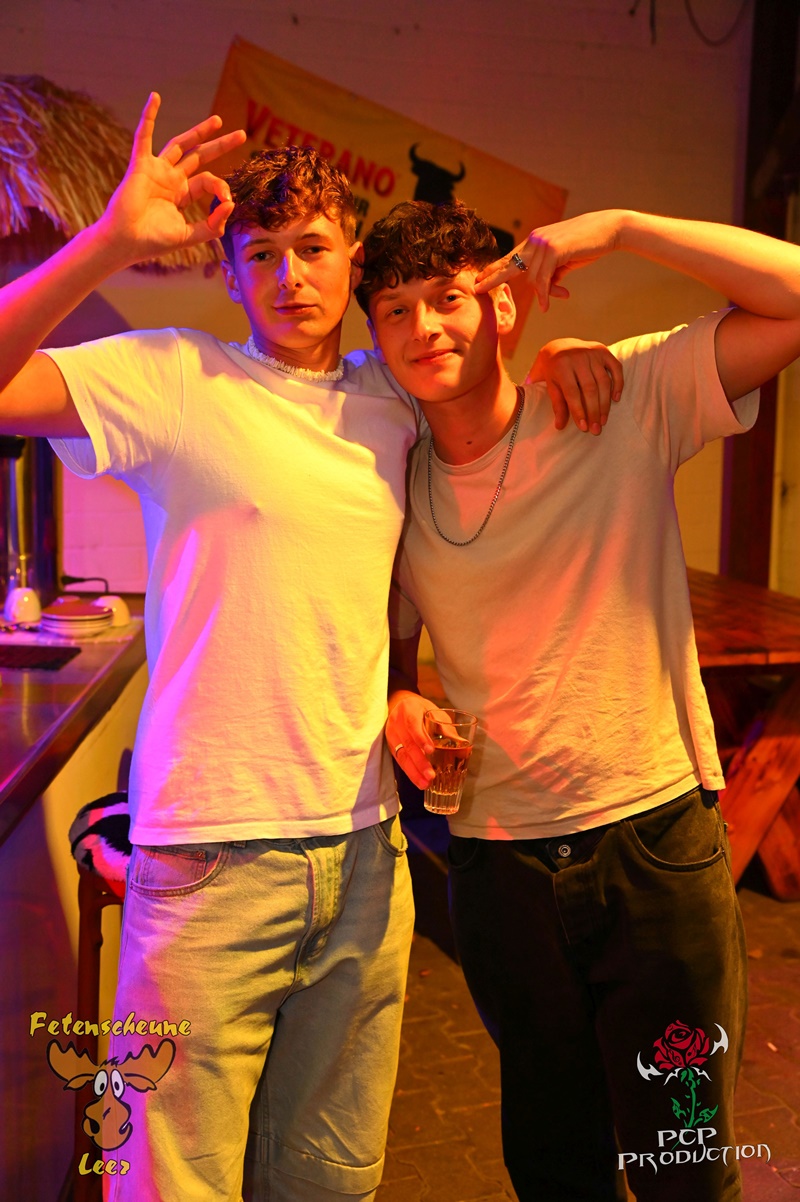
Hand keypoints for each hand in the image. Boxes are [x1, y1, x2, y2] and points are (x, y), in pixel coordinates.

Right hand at [99, 93, 245, 264]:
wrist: (126, 242)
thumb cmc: (153, 241)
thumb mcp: (189, 235)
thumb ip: (213, 225)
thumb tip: (231, 203)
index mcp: (182, 195)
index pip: (208, 181)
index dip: (221, 187)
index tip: (228, 200)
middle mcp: (171, 179)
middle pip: (199, 156)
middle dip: (220, 145)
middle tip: (241, 134)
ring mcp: (156, 170)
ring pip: (180, 144)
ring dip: (199, 131)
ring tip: (218, 121)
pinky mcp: (141, 165)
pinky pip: (143, 136)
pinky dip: (149, 116)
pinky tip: (155, 97)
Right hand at [386, 692, 450, 789]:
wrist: (404, 707)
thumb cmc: (423, 711)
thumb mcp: (436, 714)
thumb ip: (447, 730)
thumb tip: (464, 748)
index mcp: (409, 709)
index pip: (412, 724)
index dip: (421, 738)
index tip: (431, 750)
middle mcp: (397, 722)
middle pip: (407, 743)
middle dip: (419, 762)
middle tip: (431, 775)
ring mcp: (392, 735)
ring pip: (401, 755)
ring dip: (414, 772)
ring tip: (425, 784)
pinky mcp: (391, 746)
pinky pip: (399, 761)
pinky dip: (410, 772)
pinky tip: (419, 781)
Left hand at [475, 210, 624, 311]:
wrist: (609, 230)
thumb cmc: (588, 245)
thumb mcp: (565, 261)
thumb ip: (552, 273)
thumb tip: (545, 290)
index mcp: (535, 240)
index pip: (510, 257)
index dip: (494, 268)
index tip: (480, 278)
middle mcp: (535, 239)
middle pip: (509, 264)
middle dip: (492, 278)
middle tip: (475, 288)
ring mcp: (543, 242)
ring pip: (533, 278)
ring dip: (544, 293)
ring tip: (555, 299)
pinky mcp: (553, 249)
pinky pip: (543, 279)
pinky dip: (545, 295)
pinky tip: (546, 305)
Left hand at [527, 338, 623, 433]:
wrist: (557, 347)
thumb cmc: (551, 371)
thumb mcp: (549, 385)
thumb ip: (556, 404)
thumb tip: (560, 426)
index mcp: (561, 365)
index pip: (572, 392)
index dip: (578, 411)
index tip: (584, 428)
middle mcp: (578, 357)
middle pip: (590, 389)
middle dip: (594, 411)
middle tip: (596, 430)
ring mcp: (592, 353)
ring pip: (604, 381)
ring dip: (605, 403)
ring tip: (603, 421)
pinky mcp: (603, 351)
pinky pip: (616, 368)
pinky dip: (618, 384)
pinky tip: (616, 399)